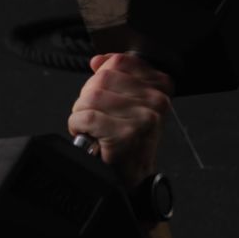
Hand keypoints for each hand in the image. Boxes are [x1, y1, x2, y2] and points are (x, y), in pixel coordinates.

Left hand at [68, 53, 173, 188]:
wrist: (134, 177)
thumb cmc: (131, 140)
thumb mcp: (130, 101)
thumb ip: (116, 75)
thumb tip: (98, 60)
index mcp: (160, 87)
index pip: (119, 61)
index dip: (102, 77)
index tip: (105, 95)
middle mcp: (156, 101)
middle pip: (101, 79)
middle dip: (89, 98)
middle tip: (98, 117)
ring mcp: (142, 118)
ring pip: (90, 98)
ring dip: (82, 114)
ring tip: (96, 128)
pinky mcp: (124, 134)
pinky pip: (85, 117)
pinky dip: (78, 127)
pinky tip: (91, 136)